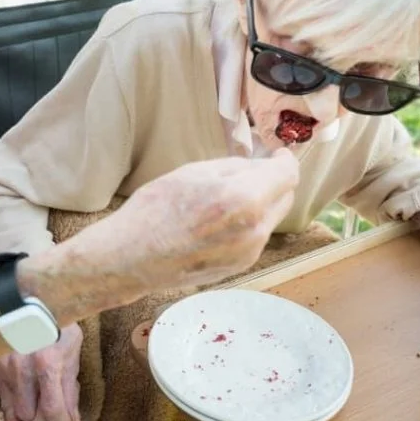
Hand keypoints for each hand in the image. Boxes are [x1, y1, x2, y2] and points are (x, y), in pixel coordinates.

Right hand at [0, 322, 82, 420]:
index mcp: (47, 362)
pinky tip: (28, 400)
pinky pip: (5, 401)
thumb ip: (70, 386)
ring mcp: (6, 368)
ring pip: (15, 412)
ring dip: (29, 413)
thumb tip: (72, 418)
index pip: (52, 409)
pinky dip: (17, 406)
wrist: (29, 300)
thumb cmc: (56, 324)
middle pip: (30, 415)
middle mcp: (22, 367)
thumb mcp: (71, 350)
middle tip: (54, 413)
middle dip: (44, 419)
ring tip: (41, 405)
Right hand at [70, 150, 298, 295]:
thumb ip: (236, 167)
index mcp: (244, 199)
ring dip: (259, 203)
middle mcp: (255, 230)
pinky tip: (217, 221)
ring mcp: (250, 252)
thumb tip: (262, 166)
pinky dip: (247, 223)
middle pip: (285, 197)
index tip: (276, 154)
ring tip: (222, 199)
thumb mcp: (194, 172)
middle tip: (247, 173)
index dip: (284, 160)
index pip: (287, 175)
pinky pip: (256, 235)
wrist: (132, 257)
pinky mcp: (241, 266)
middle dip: (272, 182)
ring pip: (270, 217)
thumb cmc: (155, 210)